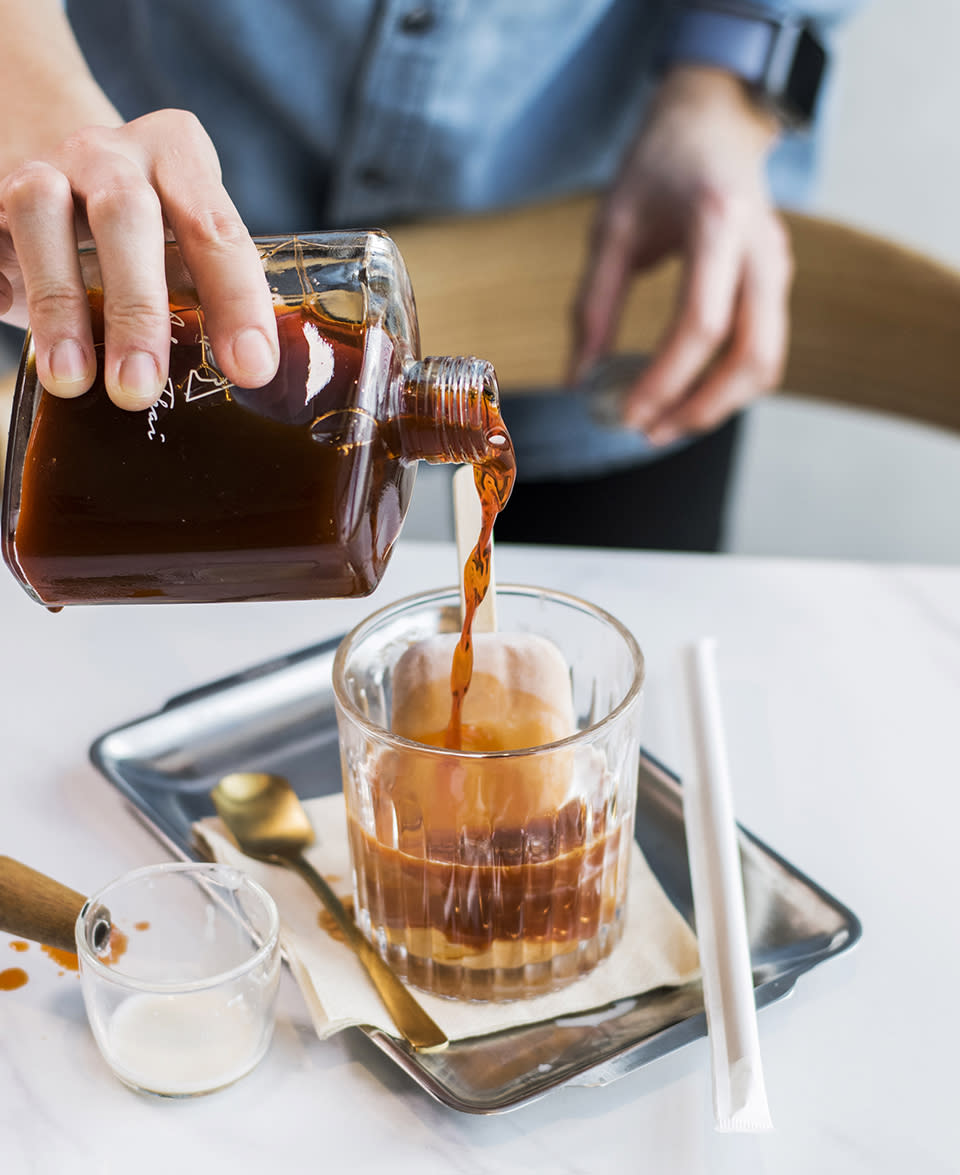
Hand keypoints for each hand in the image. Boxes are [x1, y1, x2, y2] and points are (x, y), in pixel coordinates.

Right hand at [0, 110, 278, 409]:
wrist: (55, 166)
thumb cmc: (142, 232)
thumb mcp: (185, 245)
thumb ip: (210, 294)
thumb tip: (247, 375)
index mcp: (177, 155)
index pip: (216, 228)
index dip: (237, 302)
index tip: (250, 369)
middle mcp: (110, 152)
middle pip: (126, 213)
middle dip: (137, 309)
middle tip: (140, 388)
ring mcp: (42, 167)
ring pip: (41, 213)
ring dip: (59, 304)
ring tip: (72, 378)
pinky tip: (5, 312)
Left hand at [572, 66, 792, 445]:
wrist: (714, 120)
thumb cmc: (657, 166)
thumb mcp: (611, 227)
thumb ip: (594, 306)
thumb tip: (579, 381)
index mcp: (717, 223)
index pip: (700, 324)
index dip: (664, 380)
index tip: (626, 414)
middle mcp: (762, 248)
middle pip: (752, 355)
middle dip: (701, 408)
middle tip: (649, 433)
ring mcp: (779, 265)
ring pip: (768, 362)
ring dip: (719, 405)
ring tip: (665, 424)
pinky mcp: (778, 281)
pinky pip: (765, 348)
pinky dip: (729, 383)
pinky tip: (687, 394)